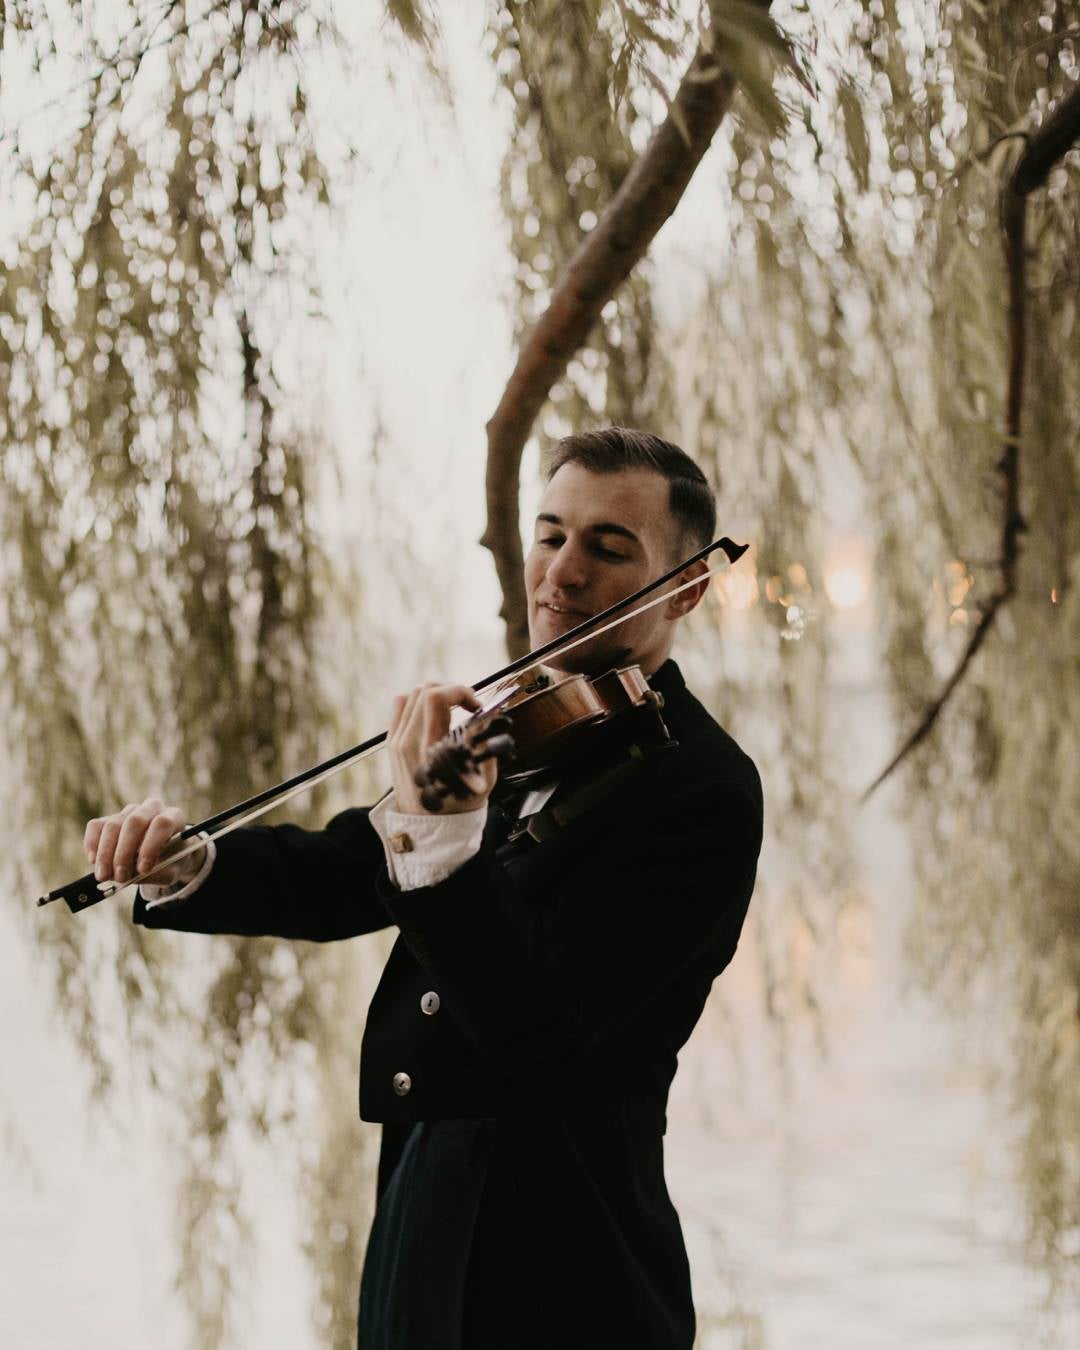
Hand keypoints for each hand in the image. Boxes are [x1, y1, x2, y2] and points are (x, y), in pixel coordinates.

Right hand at [84, 797, 204, 887]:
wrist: (165, 854)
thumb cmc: (170, 861)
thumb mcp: (171, 871)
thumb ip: (155, 873)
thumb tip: (130, 876)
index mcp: (174, 817)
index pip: (162, 824)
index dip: (151, 846)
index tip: (143, 869)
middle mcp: (152, 808)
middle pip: (134, 822)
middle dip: (124, 852)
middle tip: (120, 876)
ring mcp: (130, 811)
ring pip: (113, 825)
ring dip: (106, 853)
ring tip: (105, 876)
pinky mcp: (111, 818)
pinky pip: (96, 826)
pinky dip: (92, 844)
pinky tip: (94, 861)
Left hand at [387, 683, 496, 814]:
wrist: (430, 827)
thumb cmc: (458, 805)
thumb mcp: (482, 778)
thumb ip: (485, 743)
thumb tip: (489, 716)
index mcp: (430, 749)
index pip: (436, 698)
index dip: (460, 691)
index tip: (475, 705)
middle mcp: (408, 741)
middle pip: (425, 690)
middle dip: (451, 691)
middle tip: (467, 706)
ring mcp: (397, 742)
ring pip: (412, 695)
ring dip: (436, 695)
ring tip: (452, 709)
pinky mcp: (392, 744)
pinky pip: (401, 708)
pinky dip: (418, 704)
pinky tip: (432, 716)